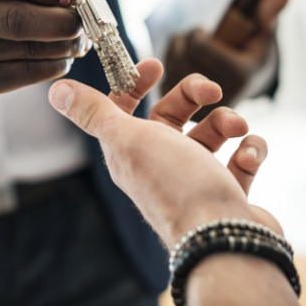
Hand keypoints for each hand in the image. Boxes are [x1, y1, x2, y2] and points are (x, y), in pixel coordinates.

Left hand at [49, 59, 280, 248]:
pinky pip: (240, 158)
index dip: (135, 84)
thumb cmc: (175, 185)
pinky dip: (250, 150)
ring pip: (211, 132)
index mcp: (132, 150)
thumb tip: (56, 90)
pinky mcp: (226, 190)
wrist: (223, 240)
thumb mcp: (127, 140)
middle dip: (194, 94)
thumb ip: (94, 113)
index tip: (155, 66)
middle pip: (173, 114)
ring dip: (227, 121)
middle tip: (212, 91)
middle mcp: (161, 162)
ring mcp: (195, 177)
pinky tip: (249, 156)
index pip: (126, 108)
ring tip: (237, 128)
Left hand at [163, 0, 287, 112]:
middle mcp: (219, 94)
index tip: (202, 30)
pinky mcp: (186, 113)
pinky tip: (180, 63)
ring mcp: (201, 105)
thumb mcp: (263, 38)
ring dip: (174, 50)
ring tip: (186, 47)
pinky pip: (165, 80)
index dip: (196, 33)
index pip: (199, 45)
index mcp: (239, 75)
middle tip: (192, 37)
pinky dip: (169, 67)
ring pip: (170, 66)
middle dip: (184, 40)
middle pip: (182, 55)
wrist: (244, 90)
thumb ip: (268, 16)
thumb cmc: (253, 56)